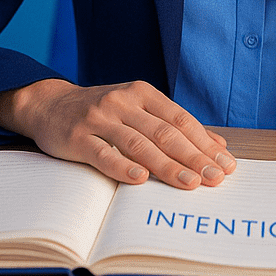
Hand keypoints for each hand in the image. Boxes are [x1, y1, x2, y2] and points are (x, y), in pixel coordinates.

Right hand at [0, 78, 235, 188]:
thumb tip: (216, 144)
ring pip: (139, 144)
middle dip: (194, 157)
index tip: (225, 164)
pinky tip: (140, 179)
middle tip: (216, 178)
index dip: (204, 142)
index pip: (180, 119)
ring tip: (190, 183)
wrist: (50, 103)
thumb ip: (172, 123)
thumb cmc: (102, 110)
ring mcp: (99, 118)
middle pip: (165, 133)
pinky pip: (103, 154)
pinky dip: (122, 166)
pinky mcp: (77, 136)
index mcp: (142, 92)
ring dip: (168, 166)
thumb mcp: (137, 108)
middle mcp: (123, 101)